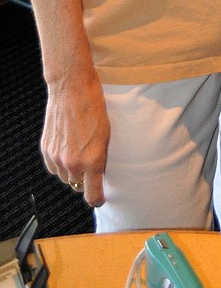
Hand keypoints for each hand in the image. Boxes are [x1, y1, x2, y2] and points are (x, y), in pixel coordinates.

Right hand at [41, 66, 109, 206]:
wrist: (72, 88)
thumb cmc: (94, 106)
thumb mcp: (106, 134)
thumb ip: (101, 157)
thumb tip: (98, 172)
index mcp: (91, 160)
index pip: (92, 195)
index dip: (97, 199)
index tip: (100, 198)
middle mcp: (72, 163)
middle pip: (78, 185)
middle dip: (85, 178)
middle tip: (91, 163)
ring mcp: (56, 157)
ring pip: (64, 177)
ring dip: (72, 170)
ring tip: (79, 151)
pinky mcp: (46, 149)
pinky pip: (53, 167)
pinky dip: (59, 163)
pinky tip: (67, 148)